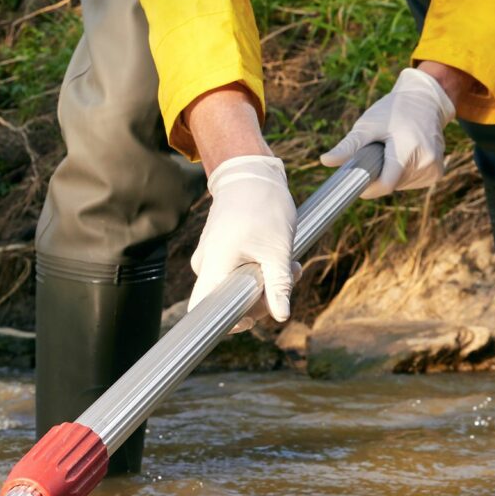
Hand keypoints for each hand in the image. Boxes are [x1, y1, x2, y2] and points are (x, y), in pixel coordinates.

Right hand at [189, 154, 294, 325]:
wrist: (250, 173)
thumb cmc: (263, 207)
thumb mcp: (278, 249)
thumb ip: (278, 286)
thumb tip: (282, 317)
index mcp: (213, 264)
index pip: (203, 309)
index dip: (227, 322)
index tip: (254, 318)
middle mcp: (206, 263)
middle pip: (227, 300)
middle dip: (262, 298)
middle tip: (291, 277)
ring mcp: (211, 256)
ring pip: (236, 285)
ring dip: (266, 282)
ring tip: (291, 263)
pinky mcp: (220, 250)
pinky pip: (237, 271)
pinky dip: (260, 269)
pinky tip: (279, 257)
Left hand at [322, 66, 456, 197]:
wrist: (426, 100)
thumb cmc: (393, 110)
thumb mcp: (368, 125)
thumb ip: (349, 146)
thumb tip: (325, 161)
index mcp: (408, 149)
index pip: (386, 184)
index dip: (368, 187)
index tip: (357, 180)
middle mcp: (426, 162)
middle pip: (391, 185)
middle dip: (379, 174)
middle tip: (378, 152)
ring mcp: (434, 168)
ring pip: (401, 185)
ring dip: (391, 174)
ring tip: (394, 150)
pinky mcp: (437, 172)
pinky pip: (412, 182)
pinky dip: (403, 174)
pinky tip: (404, 155)